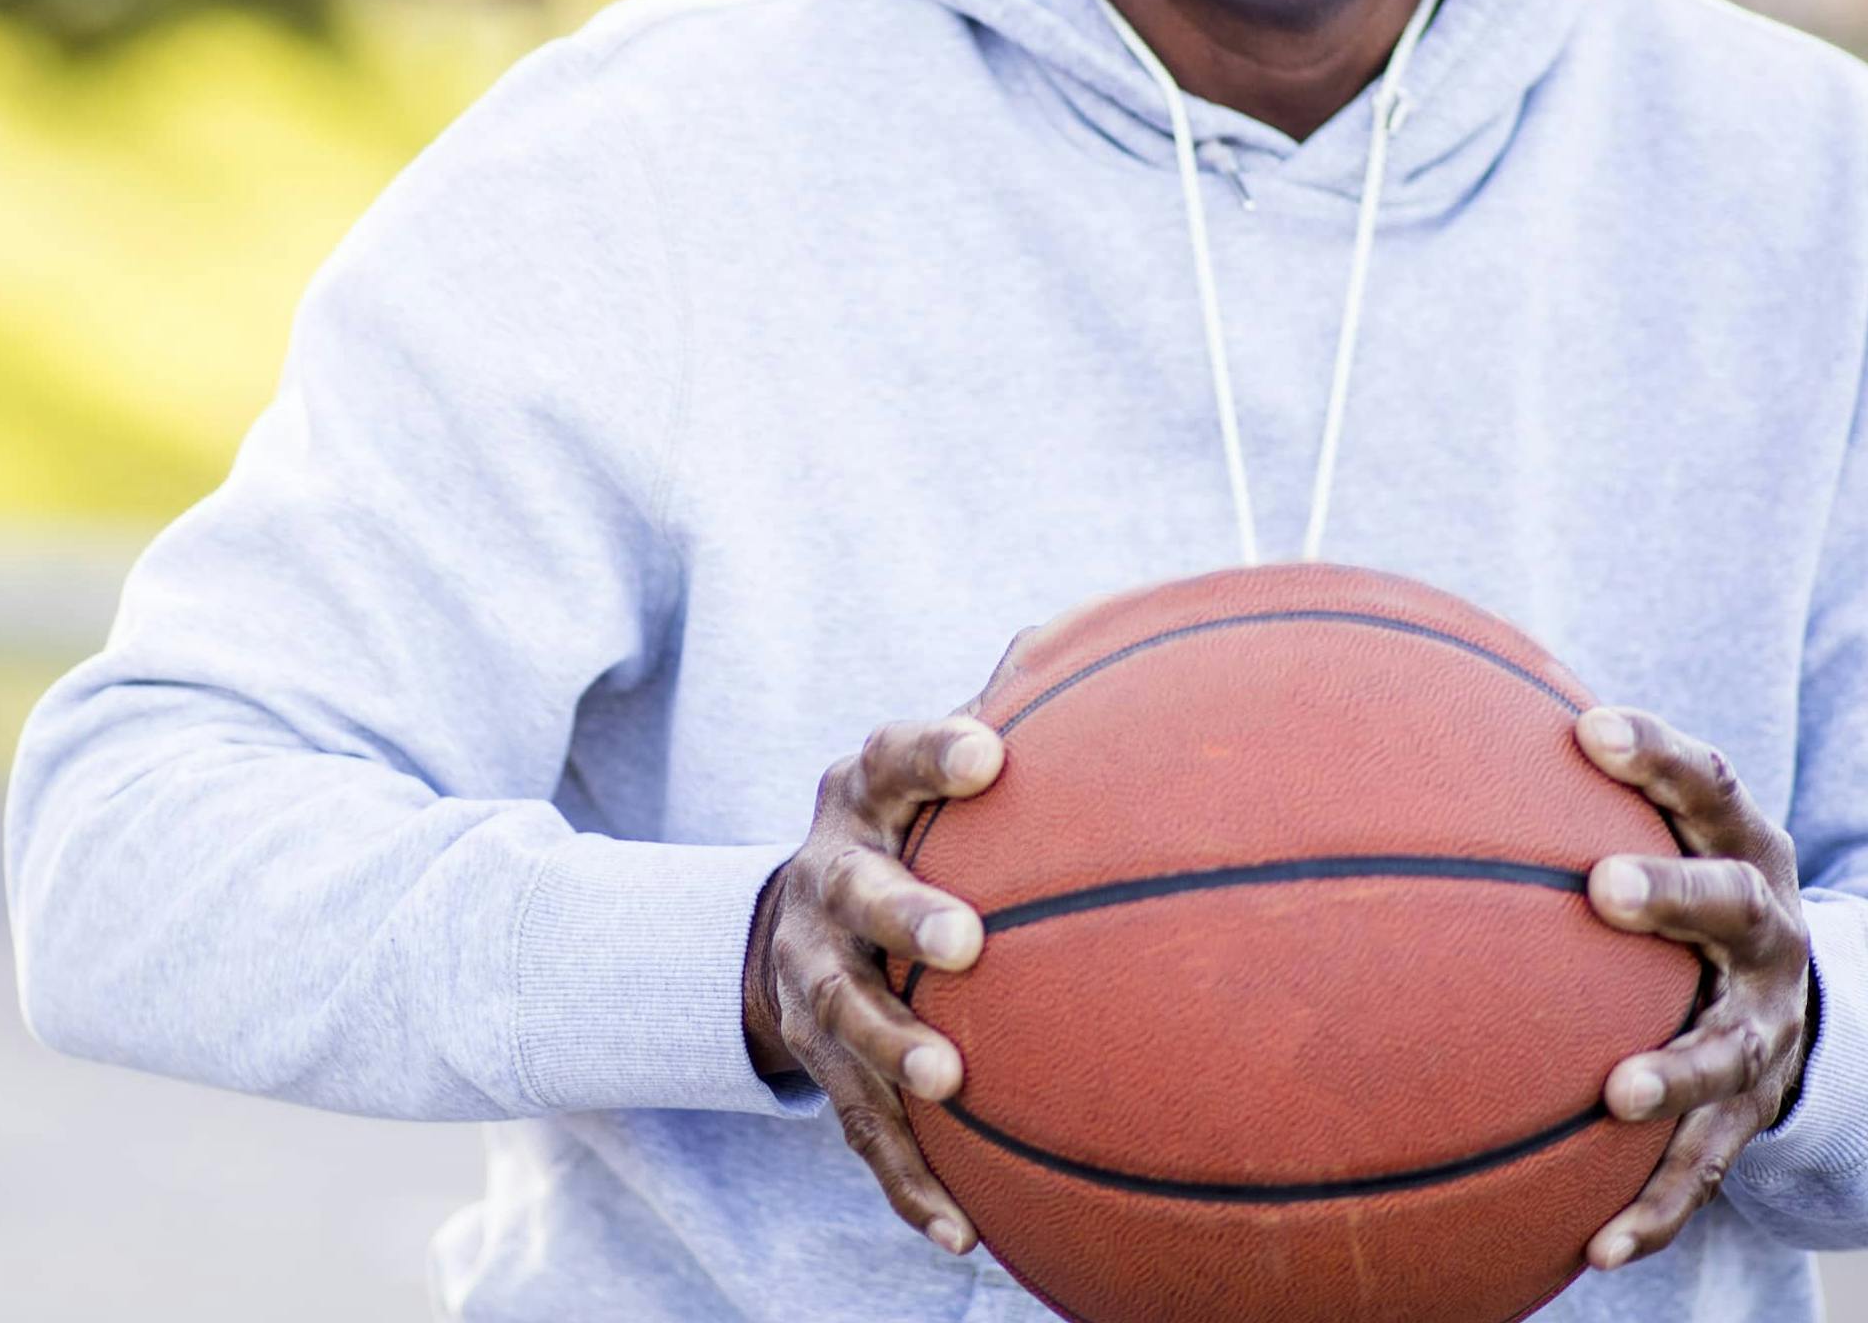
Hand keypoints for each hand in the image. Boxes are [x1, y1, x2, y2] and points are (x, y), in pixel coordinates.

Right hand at [742, 711, 1006, 1255]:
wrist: (785, 938)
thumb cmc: (907, 836)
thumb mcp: (930, 769)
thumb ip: (1002, 712)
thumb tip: (1082, 631)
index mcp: (860, 805)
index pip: (888, 761)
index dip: (932, 751)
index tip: (992, 750)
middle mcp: (824, 888)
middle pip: (853, 897)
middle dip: (904, 915)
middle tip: (966, 939)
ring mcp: (813, 984)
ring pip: (842, 1020)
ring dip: (891, 1051)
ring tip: (947, 1080)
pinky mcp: (822, 1071)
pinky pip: (862, 1132)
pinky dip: (908, 1182)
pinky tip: (963, 1235)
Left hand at [1576, 704, 1812, 1270]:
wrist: (1806, 1007)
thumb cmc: (1679, 888)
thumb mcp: (1658, 826)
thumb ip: (1561, 779)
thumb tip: (1404, 698)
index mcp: (1740, 848)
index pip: (1708, 784)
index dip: (1657, 752)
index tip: (1588, 726)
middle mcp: (1765, 934)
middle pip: (1732, 906)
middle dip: (1674, 895)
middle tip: (1605, 889)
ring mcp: (1763, 1030)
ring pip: (1726, 1052)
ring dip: (1674, 1071)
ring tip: (1618, 1093)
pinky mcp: (1749, 1118)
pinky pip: (1700, 1173)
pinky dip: (1652, 1211)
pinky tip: (1596, 1250)